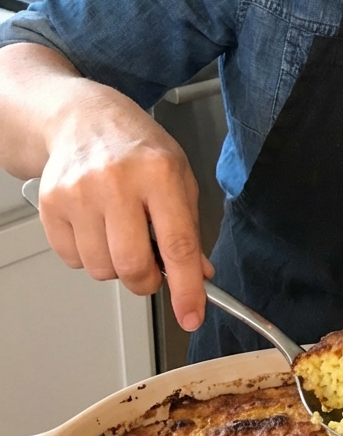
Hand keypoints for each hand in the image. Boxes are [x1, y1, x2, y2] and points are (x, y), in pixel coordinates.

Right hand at [38, 82, 212, 331]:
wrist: (83, 119)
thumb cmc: (136, 147)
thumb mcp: (179, 176)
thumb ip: (190, 228)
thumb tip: (199, 275)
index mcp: (159, 173)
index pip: (178, 244)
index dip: (186, 288)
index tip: (191, 315)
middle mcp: (117, 181)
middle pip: (132, 265)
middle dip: (146, 281)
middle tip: (151, 268)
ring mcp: (79, 192)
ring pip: (101, 269)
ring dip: (115, 266)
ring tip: (120, 232)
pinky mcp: (51, 203)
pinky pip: (73, 260)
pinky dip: (89, 255)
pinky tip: (96, 226)